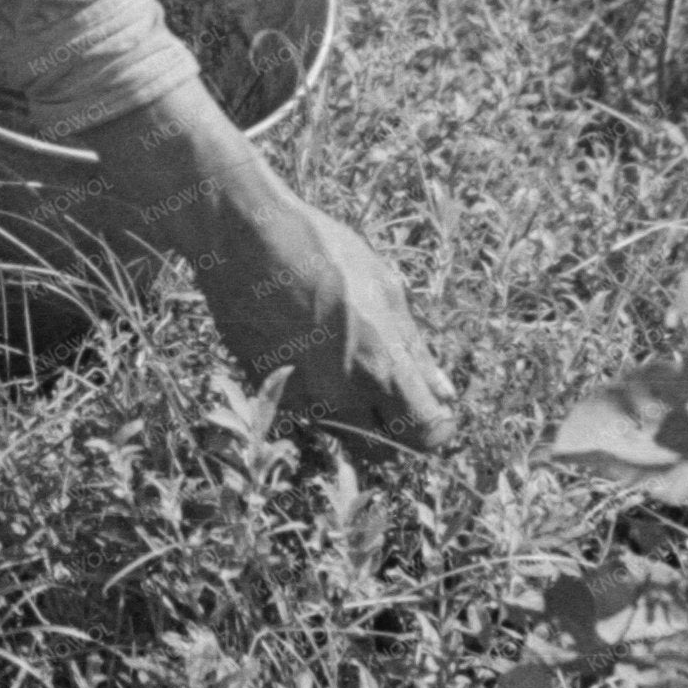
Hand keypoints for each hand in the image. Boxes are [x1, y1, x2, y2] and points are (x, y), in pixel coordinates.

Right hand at [84, 78, 461, 458]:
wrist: (243, 238)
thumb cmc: (321, 251)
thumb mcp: (384, 288)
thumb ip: (416, 351)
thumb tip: (444, 395)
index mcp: (380, 368)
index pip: (428, 435)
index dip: (436, 423)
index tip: (431, 403)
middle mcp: (340, 397)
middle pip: (385, 449)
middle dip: (395, 426)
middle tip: (392, 387)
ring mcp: (300, 399)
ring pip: (344, 433)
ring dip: (355, 413)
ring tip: (344, 355)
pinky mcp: (267, 392)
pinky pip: (307, 412)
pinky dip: (318, 395)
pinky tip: (309, 348)